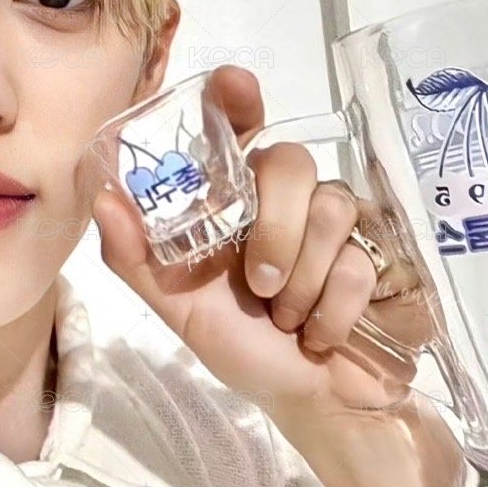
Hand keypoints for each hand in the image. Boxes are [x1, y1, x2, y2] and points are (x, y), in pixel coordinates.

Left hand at [91, 65, 435, 419]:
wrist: (313, 402)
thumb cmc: (244, 347)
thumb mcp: (180, 311)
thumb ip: (138, 260)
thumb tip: (103, 200)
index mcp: (237, 202)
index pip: (240, 128)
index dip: (237, 99)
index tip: (235, 84)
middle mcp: (288, 199)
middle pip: (291, 162)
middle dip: (276, 231)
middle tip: (261, 286)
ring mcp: (340, 223)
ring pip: (331, 208)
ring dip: (304, 282)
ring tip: (290, 318)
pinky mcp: (383, 252)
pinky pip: (361, 261)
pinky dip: (334, 311)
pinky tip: (324, 333)